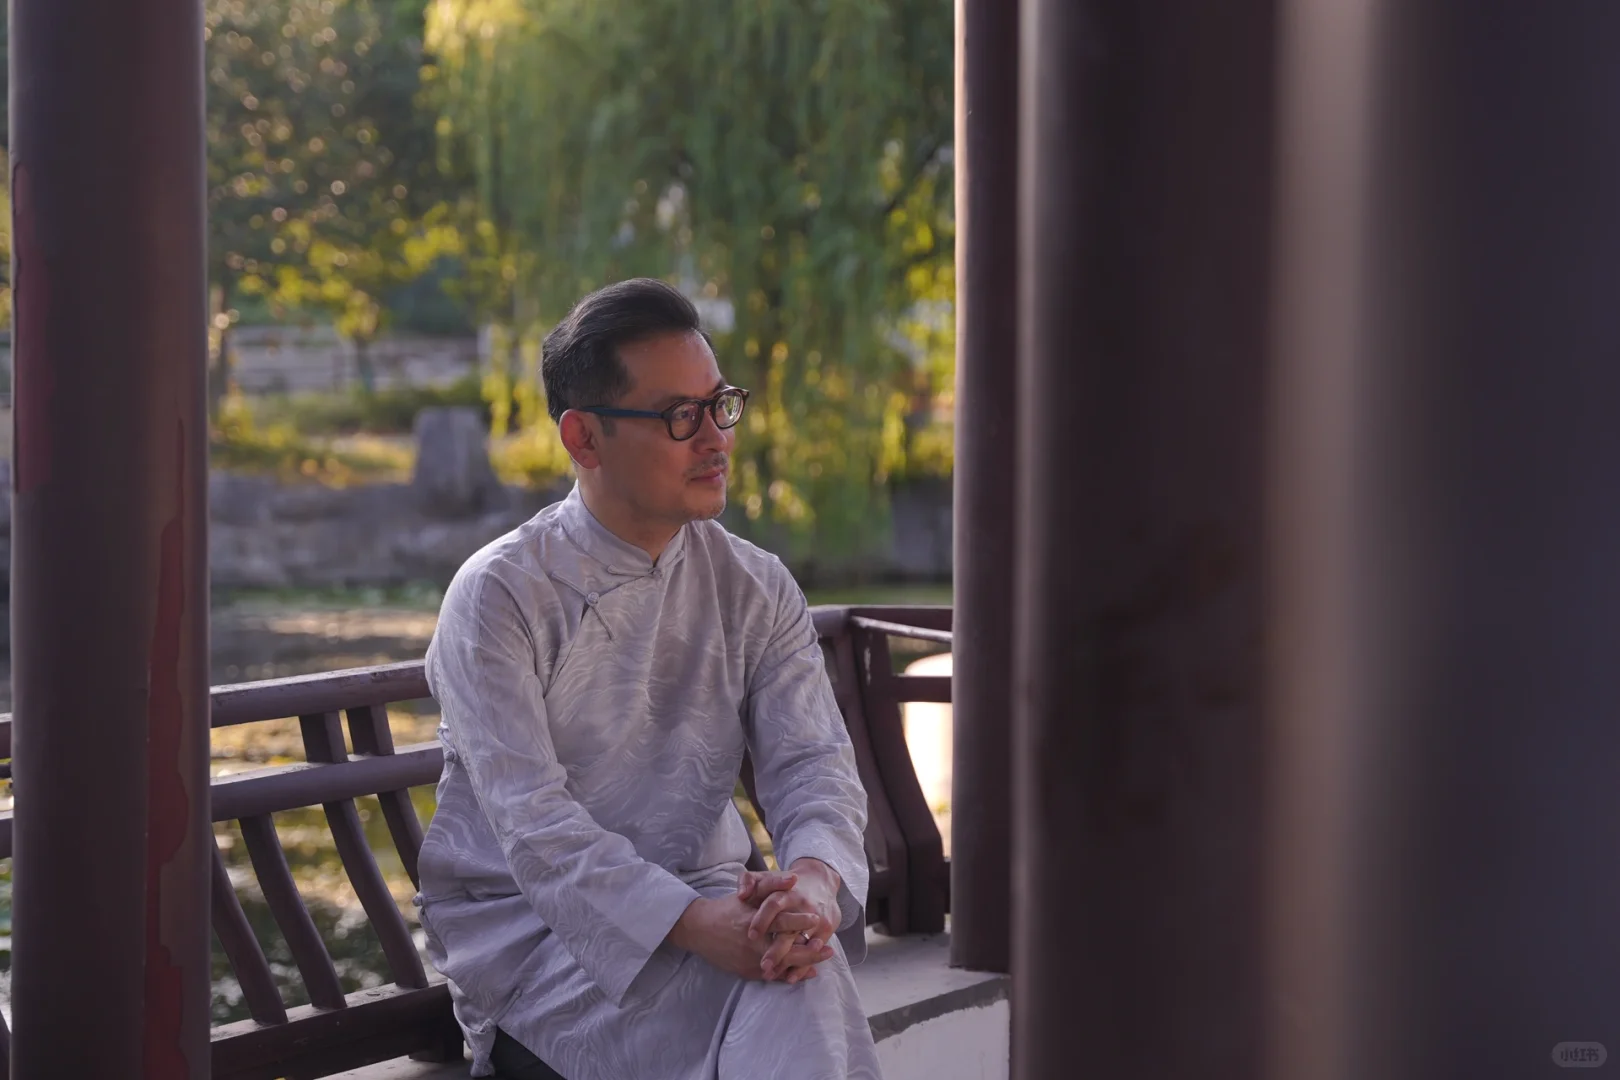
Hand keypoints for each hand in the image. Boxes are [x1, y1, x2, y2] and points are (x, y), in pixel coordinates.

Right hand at [668, 892, 833, 982]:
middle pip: (786, 949)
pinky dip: (791, 974)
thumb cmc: (729, 908)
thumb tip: (794, 878)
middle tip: (829, 948)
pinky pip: (774, 976)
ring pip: (782, 966)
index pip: (781, 922)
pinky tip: (807, 972)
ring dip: (804, 964)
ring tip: (821, 961)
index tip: (818, 919)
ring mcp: (751, 960)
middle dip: (809, 950)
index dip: (801, 922)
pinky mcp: (748, 972)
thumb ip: (772, 884)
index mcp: (754, 921)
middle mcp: (753, 943)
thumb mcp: (749, 892)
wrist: (701, 929)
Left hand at [736, 859, 842, 981]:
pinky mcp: (826, 928)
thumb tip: (741, 895)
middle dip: (777, 949)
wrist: (820, 880)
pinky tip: (789, 977)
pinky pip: (814, 950)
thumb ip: (749, 881)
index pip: (773, 904)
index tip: (751, 935)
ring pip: (801, 943)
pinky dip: (802, 965)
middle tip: (763, 965)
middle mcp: (803, 905)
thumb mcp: (767, 877)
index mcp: (786, 892)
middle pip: (789, 929)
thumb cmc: (785, 885)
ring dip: (787, 962)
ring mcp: (816, 917)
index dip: (762, 920)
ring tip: (771, 975)